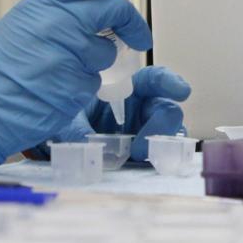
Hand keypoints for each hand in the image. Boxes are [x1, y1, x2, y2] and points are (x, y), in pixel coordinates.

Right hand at [0, 0, 149, 168]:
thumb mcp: (22, 22)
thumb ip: (56, 8)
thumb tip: (92, 1)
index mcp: (44, 2)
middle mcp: (60, 23)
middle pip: (116, 9)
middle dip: (134, 23)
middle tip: (138, 35)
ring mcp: (70, 56)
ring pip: (108, 50)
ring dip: (100, 60)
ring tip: (69, 68)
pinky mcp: (77, 86)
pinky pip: (95, 80)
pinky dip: (84, 84)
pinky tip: (60, 87)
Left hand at [52, 66, 191, 159]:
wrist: (60, 144)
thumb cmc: (66, 122)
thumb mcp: (66, 120)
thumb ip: (78, 130)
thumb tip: (92, 149)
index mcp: (123, 89)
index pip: (152, 79)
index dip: (168, 81)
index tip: (181, 91)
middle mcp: (139, 107)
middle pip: (166, 108)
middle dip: (163, 124)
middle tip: (142, 146)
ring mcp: (144, 130)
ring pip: (169, 132)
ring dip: (161, 144)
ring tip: (138, 156)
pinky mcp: (144, 151)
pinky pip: (162, 152)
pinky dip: (160, 157)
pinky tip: (148, 163)